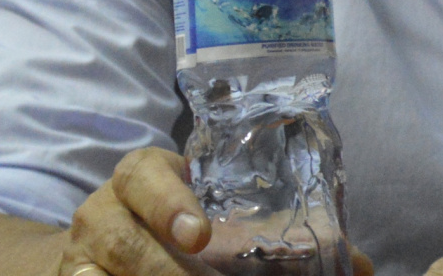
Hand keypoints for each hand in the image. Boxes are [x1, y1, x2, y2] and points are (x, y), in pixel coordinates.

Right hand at [58, 147, 373, 275]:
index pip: (145, 175)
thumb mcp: (222, 219)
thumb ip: (282, 236)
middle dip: (163, 271)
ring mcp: (80, 256)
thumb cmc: (179, 226)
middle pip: (122, 240)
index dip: (169, 203)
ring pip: (98, 275)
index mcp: (142, 176)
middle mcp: (101, 211)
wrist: (103, 252)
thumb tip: (363, 267)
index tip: (200, 235)